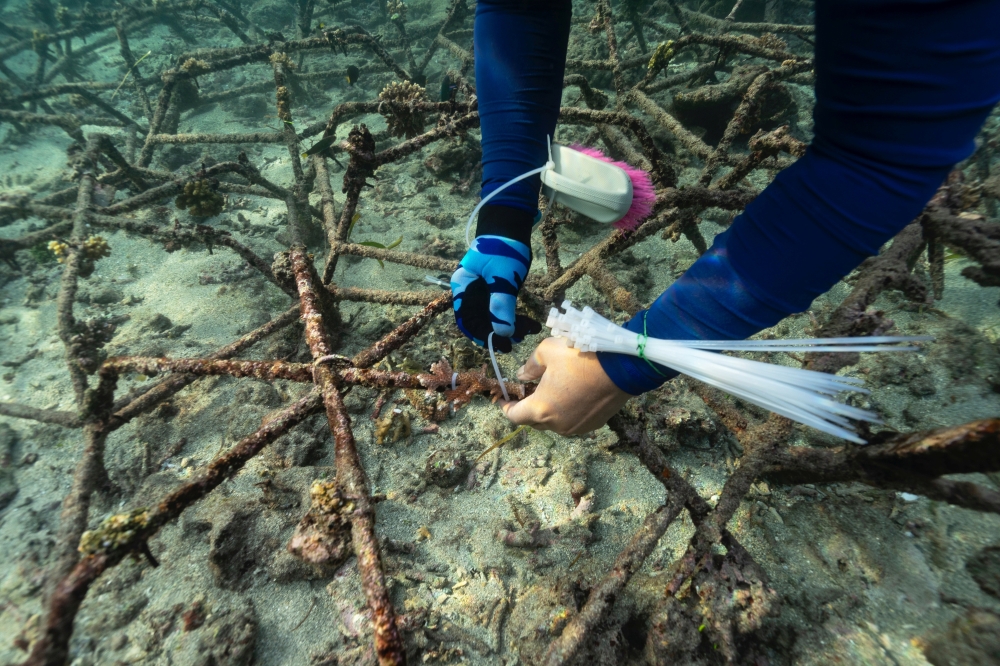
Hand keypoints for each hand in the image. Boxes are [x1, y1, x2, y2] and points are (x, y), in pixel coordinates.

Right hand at [451, 235, 540, 352]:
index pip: (467, 320)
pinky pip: (501, 308)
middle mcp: (469, 291)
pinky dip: (513, 316)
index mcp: (462, 287)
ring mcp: (482, 290)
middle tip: (518, 341)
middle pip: (480, 320)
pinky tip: (527, 322)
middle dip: (499, 332)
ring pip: (492, 316)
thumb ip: (501, 305)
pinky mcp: (494, 288)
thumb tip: (503, 333)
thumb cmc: (503, 247)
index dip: (481, 335)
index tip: (500, 345)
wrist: (511, 224)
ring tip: (528, 331)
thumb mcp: (503, 277)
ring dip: (509, 326)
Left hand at [501, 337, 632, 435]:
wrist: (622, 367)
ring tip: (550, 391)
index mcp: (541, 409)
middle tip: (527, 390)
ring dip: (548, 410)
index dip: (505, 406)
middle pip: (534, 421)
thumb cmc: (580, 356)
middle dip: (527, 407)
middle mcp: (557, 425)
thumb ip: (530, 366)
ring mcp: (577, 427)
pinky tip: (570, 395)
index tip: (502, 398)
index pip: (514, 416)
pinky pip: (572, 421)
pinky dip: (566, 411)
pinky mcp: (594, 424)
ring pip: (555, 422)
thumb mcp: (547, 351)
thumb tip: (522, 375)